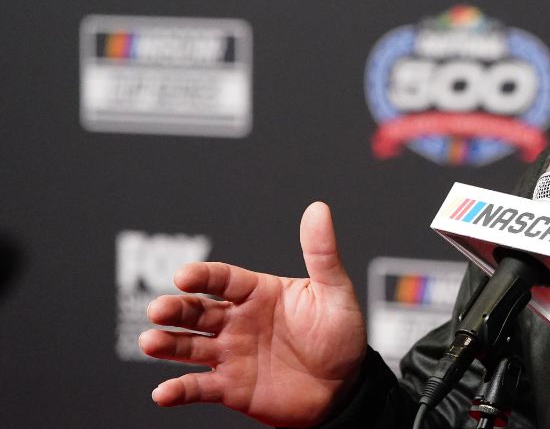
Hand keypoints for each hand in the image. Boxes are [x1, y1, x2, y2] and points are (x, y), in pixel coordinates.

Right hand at [139, 202, 367, 426]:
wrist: (344, 387)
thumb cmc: (340, 335)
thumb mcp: (335, 292)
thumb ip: (322, 253)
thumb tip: (318, 209)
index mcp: (258, 292)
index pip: (223, 279)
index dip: (202, 276)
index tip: (183, 276)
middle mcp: (237, 320)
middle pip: (197, 310)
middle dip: (175, 309)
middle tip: (158, 310)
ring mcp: (230, 353)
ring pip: (189, 346)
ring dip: (168, 344)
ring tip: (151, 341)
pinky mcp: (229, 387)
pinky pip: (198, 387)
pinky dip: (179, 390)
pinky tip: (164, 393)